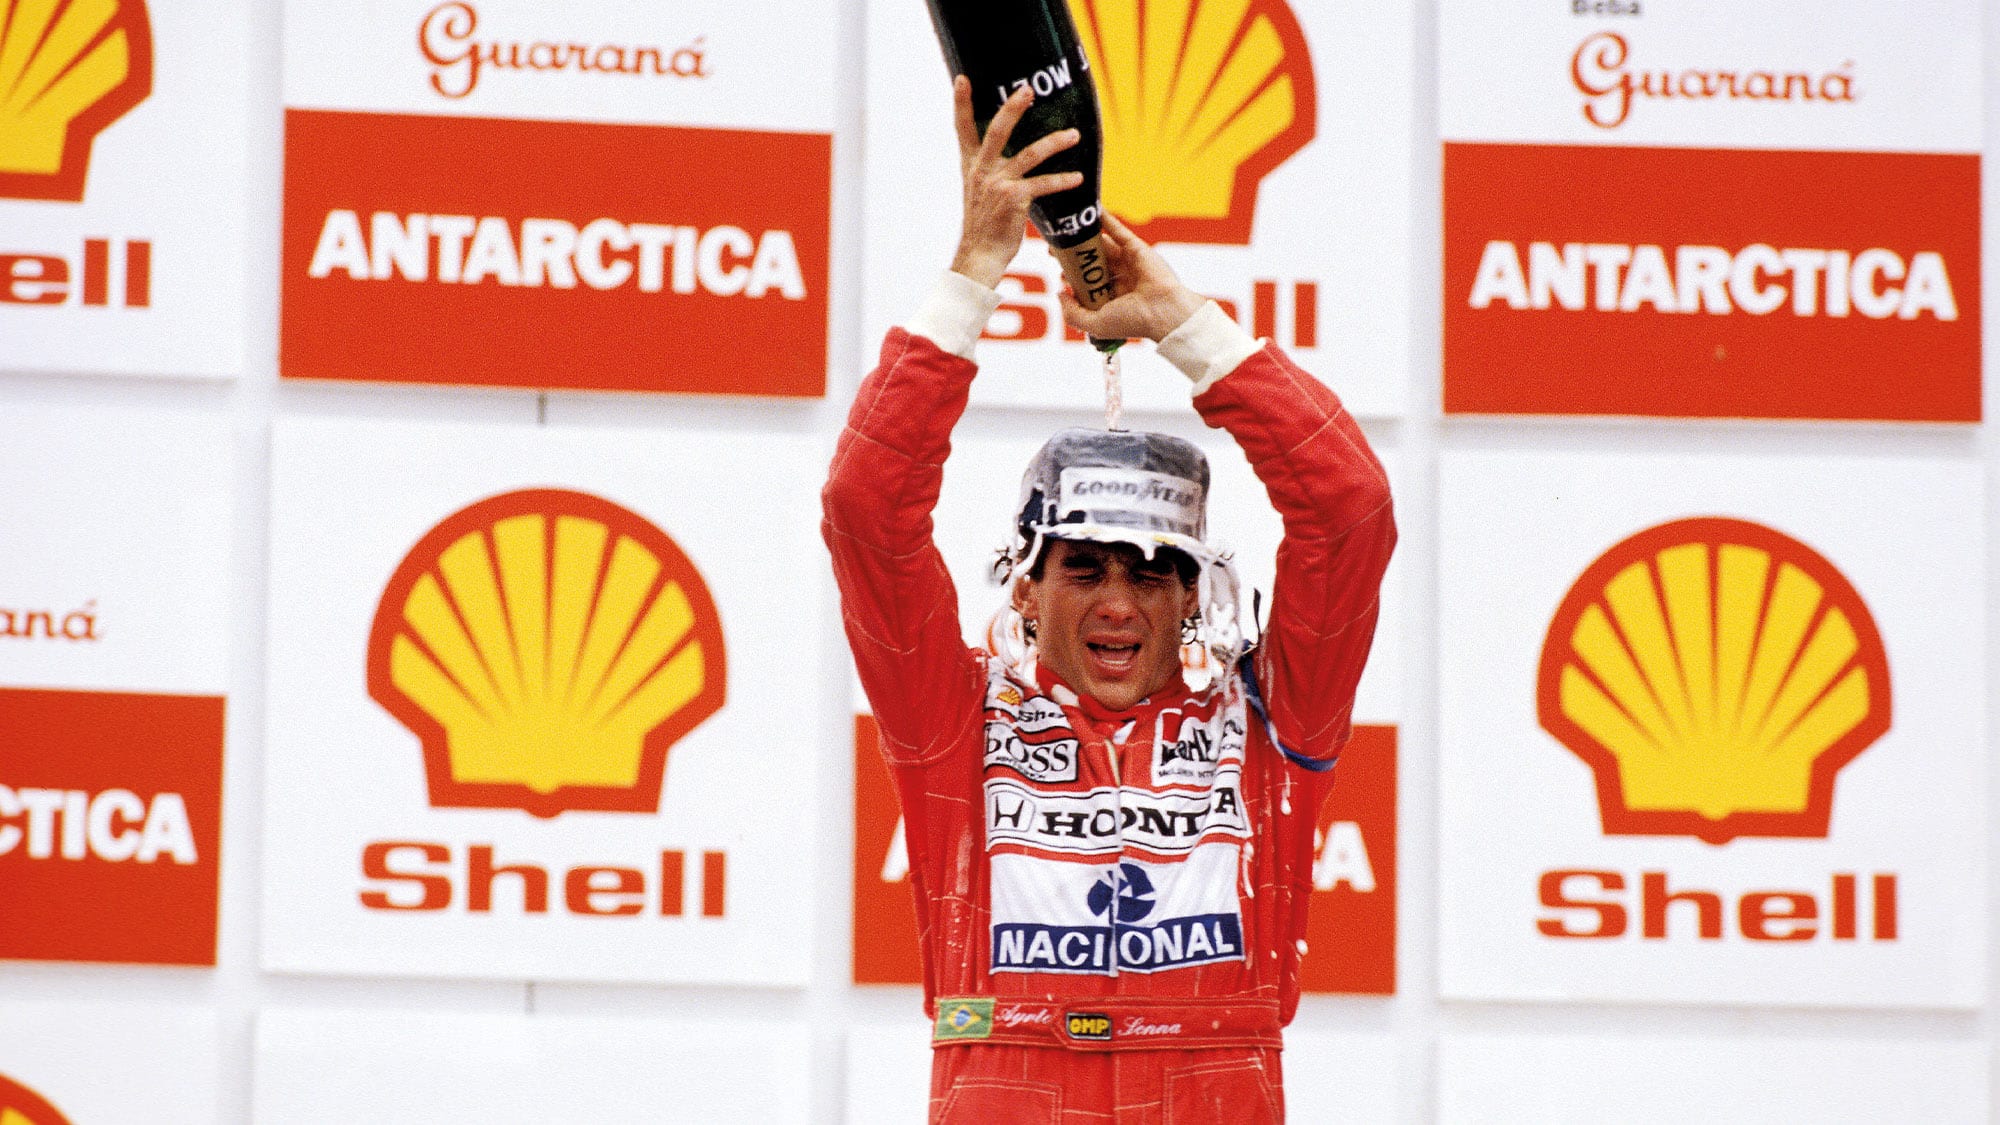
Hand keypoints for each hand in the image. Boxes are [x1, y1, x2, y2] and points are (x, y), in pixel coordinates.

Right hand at [949, 75, 1083, 288]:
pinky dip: (1063, 181)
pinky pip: (1043, 184)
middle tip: (1029, 89)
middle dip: (1013, 107)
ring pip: (1029, 154)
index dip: (961, 103)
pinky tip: (1077, 178)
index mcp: (971, 167)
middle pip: (996, 130)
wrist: (980, 256)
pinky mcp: (1014, 199)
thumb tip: (1011, 159)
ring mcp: (997, 184)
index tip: (963, 78)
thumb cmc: (985, 227)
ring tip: (1073, 135)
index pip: (962, 129)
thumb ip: (991, 173)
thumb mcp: (980, 194)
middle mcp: (981, 171)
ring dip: (1055, 143)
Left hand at [1058, 213, 1205, 343]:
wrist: (1163, 311)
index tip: (1060, 271)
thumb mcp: (1095, 324)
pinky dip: (1107, 220)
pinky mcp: (1136, 248)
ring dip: (1085, 237)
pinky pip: (1118, 231)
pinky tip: (1093, 210)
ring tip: (1066, 229)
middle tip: (1055, 247)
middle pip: (1092, 263)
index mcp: (1112, 298)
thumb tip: (1059, 293)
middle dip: (1074, 255)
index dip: (1074, 277)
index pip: (1089, 284)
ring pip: (1103, 246)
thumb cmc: (1132, 320)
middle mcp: (1119, 279)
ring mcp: (1128, 262)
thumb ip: (1072, 313)